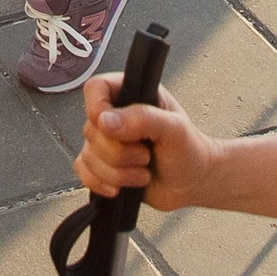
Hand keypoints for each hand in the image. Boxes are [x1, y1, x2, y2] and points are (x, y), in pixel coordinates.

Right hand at [77, 73, 216, 207]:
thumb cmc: (189, 150)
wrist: (192, 183)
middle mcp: (115, 116)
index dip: (97, 108)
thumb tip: (106, 120)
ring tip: (143, 171)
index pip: (96, 88)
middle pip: (91, 130)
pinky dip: (102, 184)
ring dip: (118, 173)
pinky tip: (122, 187)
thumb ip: (143, 118)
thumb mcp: (175, 128)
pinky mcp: (102, 166)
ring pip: (88, 156)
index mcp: (132, 95)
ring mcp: (106, 143)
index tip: (113, 127)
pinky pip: (84, 174)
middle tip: (146, 154)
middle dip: (120, 152)